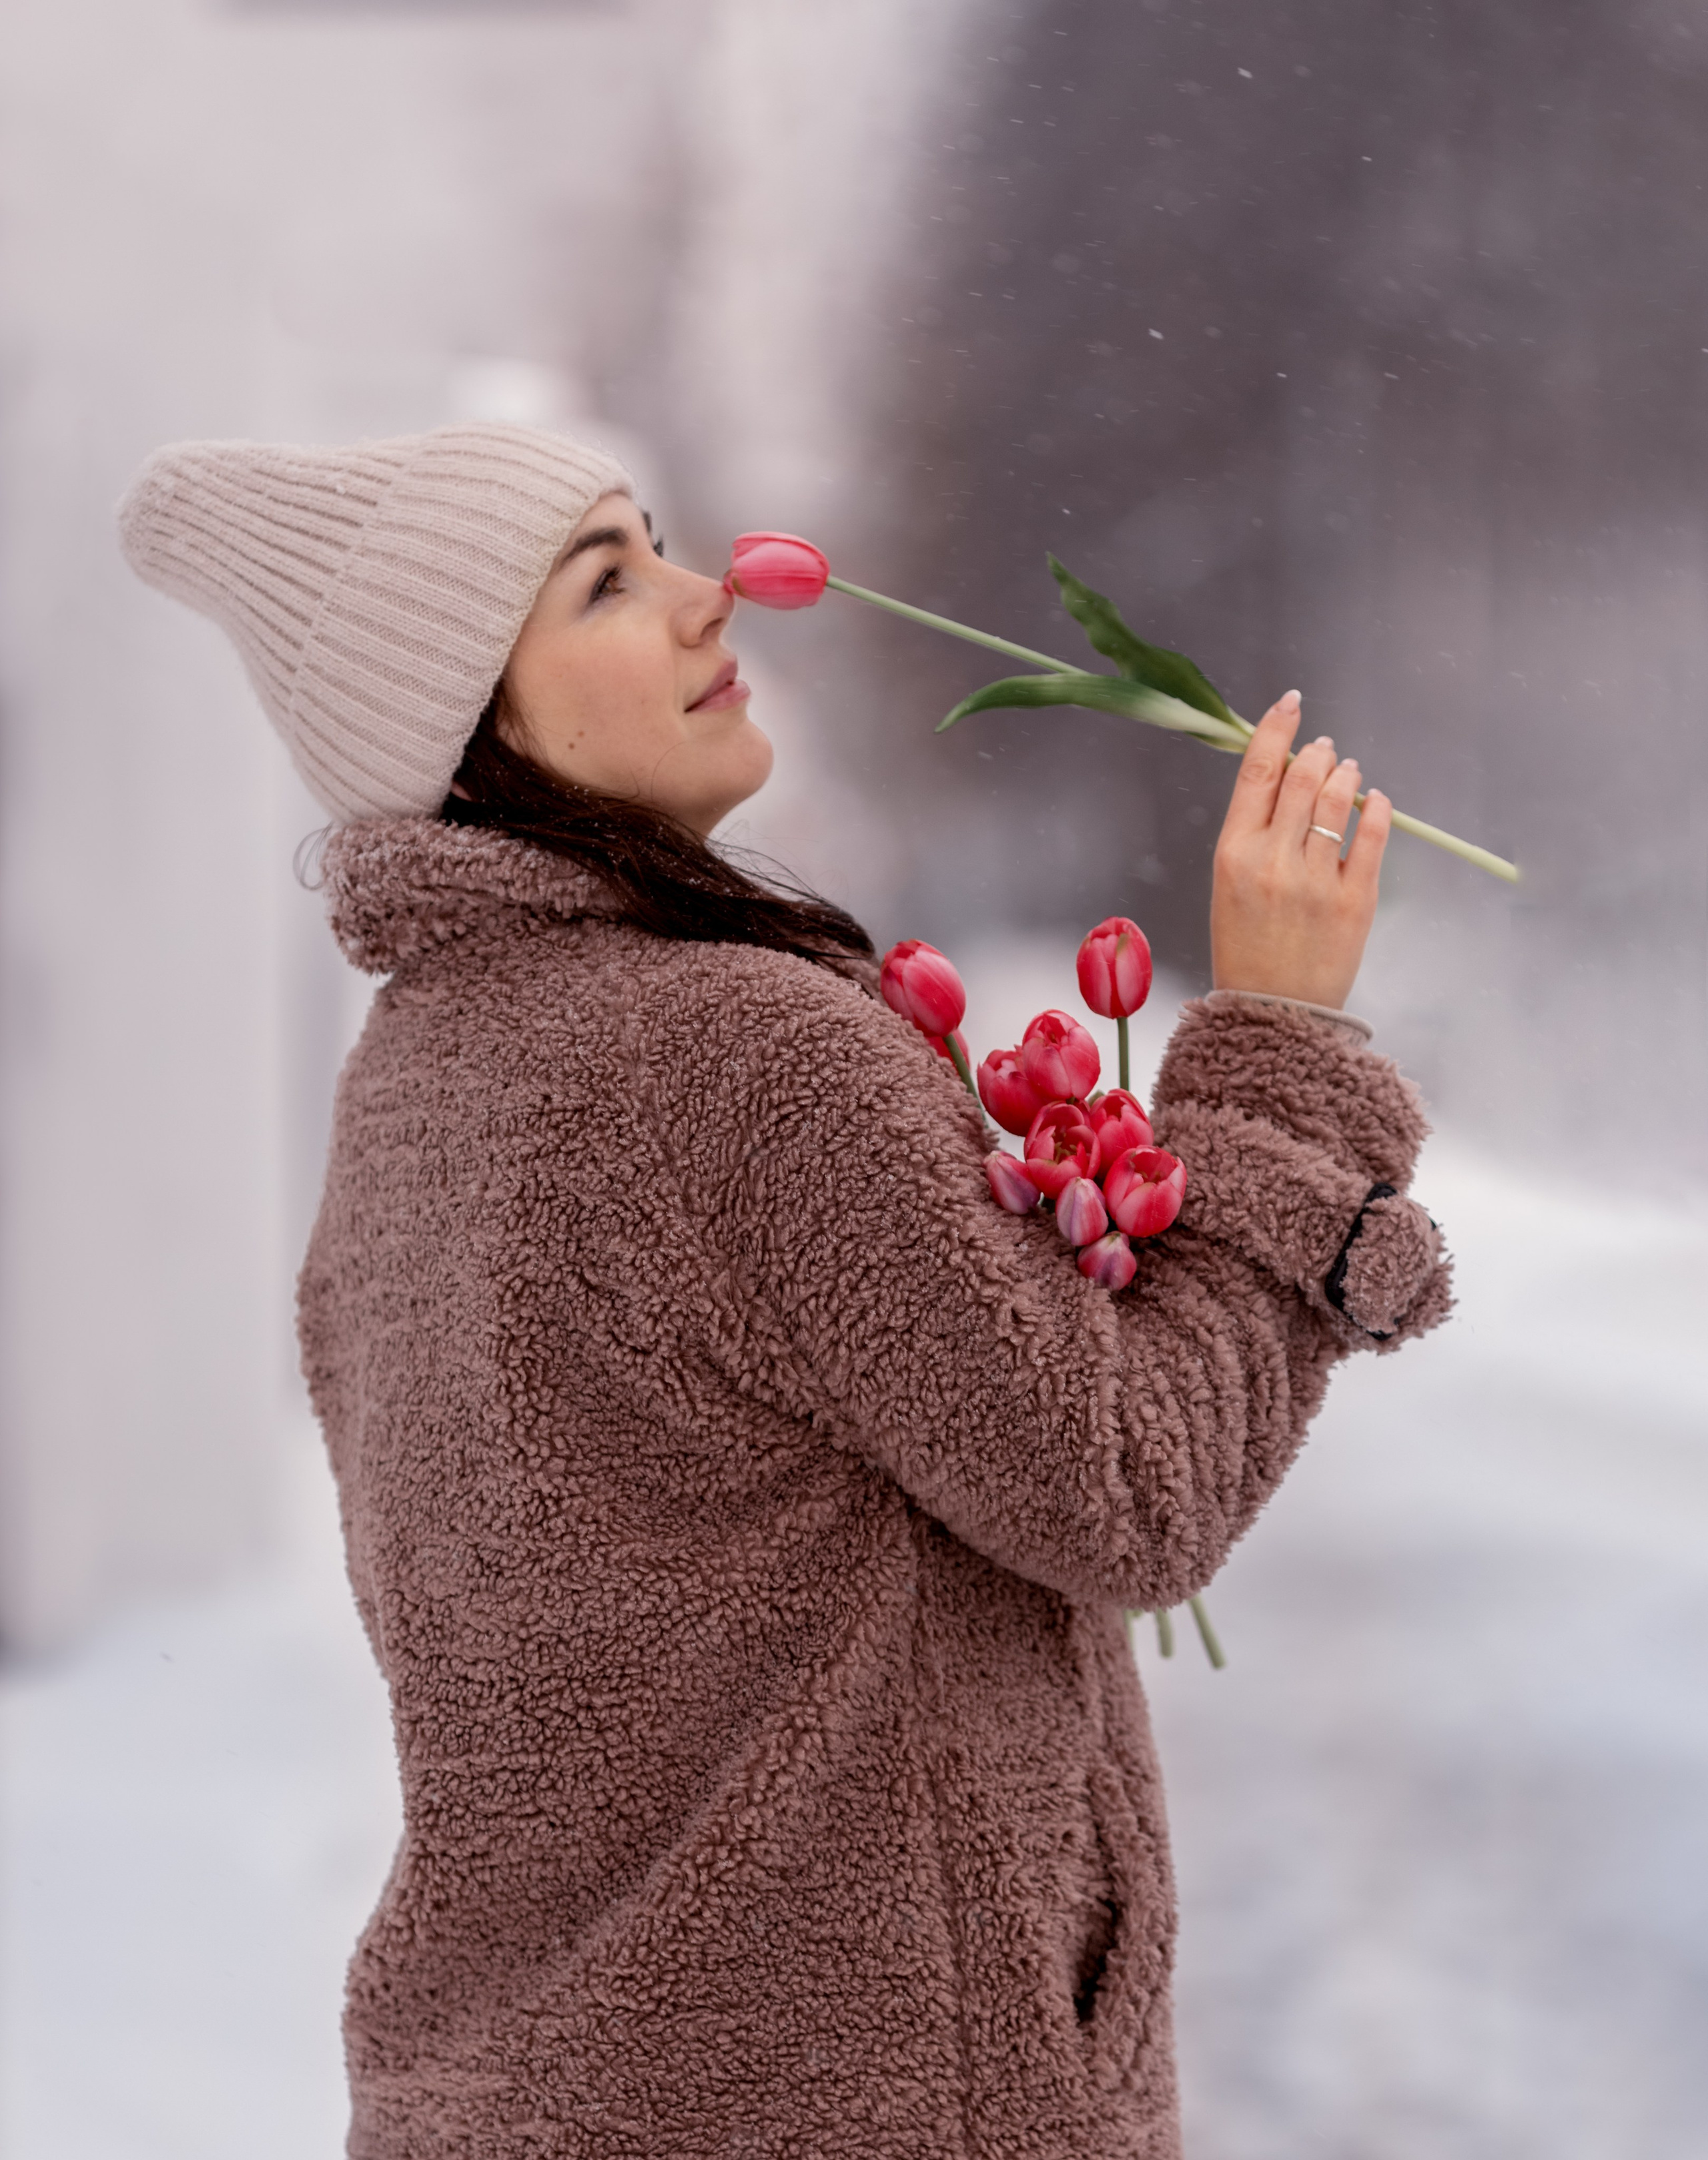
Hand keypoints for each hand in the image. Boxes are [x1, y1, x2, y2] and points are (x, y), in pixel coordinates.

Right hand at [1210, 689, 1390, 1008]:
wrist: (1272, 1013)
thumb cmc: (1246, 947)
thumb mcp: (1229, 883)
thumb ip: (1255, 831)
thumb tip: (1289, 777)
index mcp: (1233, 853)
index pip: (1257, 770)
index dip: (1276, 727)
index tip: (1291, 704)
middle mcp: (1273, 860)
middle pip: (1301, 777)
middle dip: (1317, 753)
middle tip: (1326, 749)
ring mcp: (1316, 879)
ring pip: (1336, 799)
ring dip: (1345, 775)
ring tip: (1347, 771)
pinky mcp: (1356, 898)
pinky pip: (1373, 835)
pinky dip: (1376, 808)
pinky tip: (1374, 802)